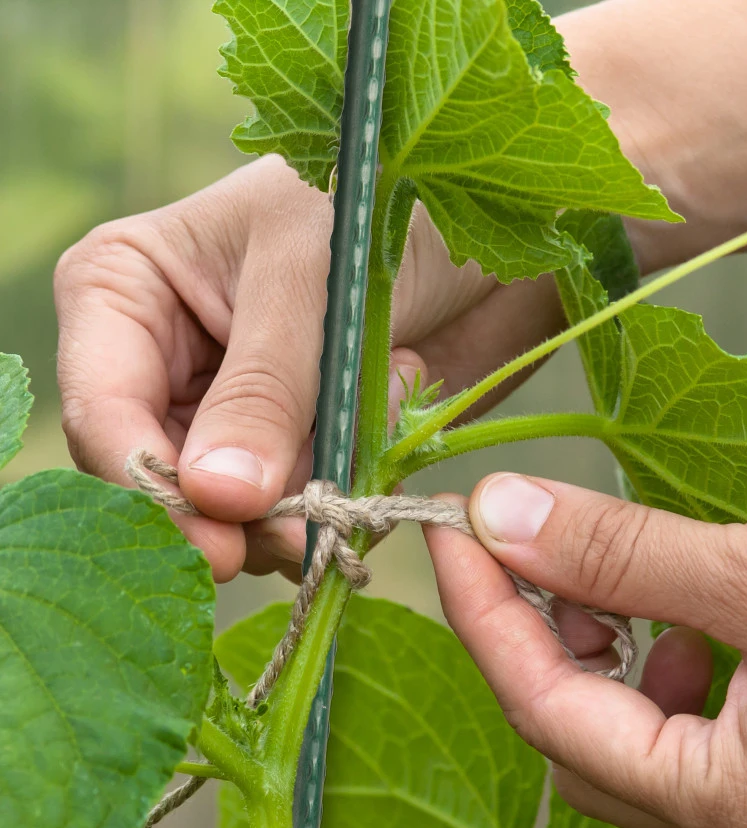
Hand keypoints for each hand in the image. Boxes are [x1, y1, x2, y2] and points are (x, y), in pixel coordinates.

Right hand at [56, 156, 562, 580]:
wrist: (483, 241)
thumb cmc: (387, 210)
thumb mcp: (313, 280)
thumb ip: (263, 388)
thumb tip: (216, 493)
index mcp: (126, 292)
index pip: (103, 414)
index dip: (152, 488)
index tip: (220, 539)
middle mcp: (166, 365)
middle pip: (163, 482)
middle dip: (237, 516)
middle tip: (306, 533)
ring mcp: (233, 415)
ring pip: (234, 512)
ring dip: (306, 505)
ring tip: (365, 439)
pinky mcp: (297, 450)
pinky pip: (300, 512)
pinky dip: (345, 496)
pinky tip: (382, 438)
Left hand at [424, 473, 746, 827]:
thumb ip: (620, 553)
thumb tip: (501, 515)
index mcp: (727, 802)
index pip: (546, 709)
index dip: (484, 615)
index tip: (451, 535)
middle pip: (580, 742)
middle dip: (537, 643)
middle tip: (526, 555)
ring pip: (631, 754)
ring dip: (602, 669)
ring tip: (615, 594)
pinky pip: (691, 748)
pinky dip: (663, 685)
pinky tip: (691, 632)